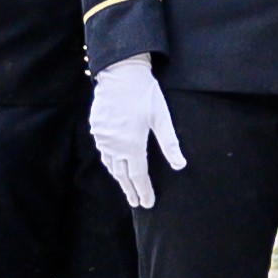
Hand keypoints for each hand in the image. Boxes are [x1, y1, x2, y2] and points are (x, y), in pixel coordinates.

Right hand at [89, 55, 180, 210]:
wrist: (120, 73)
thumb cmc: (145, 95)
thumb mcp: (162, 119)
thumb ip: (170, 144)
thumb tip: (181, 166)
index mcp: (131, 144)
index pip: (138, 175)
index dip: (143, 191)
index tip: (147, 203)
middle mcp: (113, 144)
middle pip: (121, 174)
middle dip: (130, 190)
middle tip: (136, 203)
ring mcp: (102, 136)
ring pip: (110, 164)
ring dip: (119, 177)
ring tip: (127, 187)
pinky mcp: (96, 128)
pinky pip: (102, 151)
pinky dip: (110, 162)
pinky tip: (114, 164)